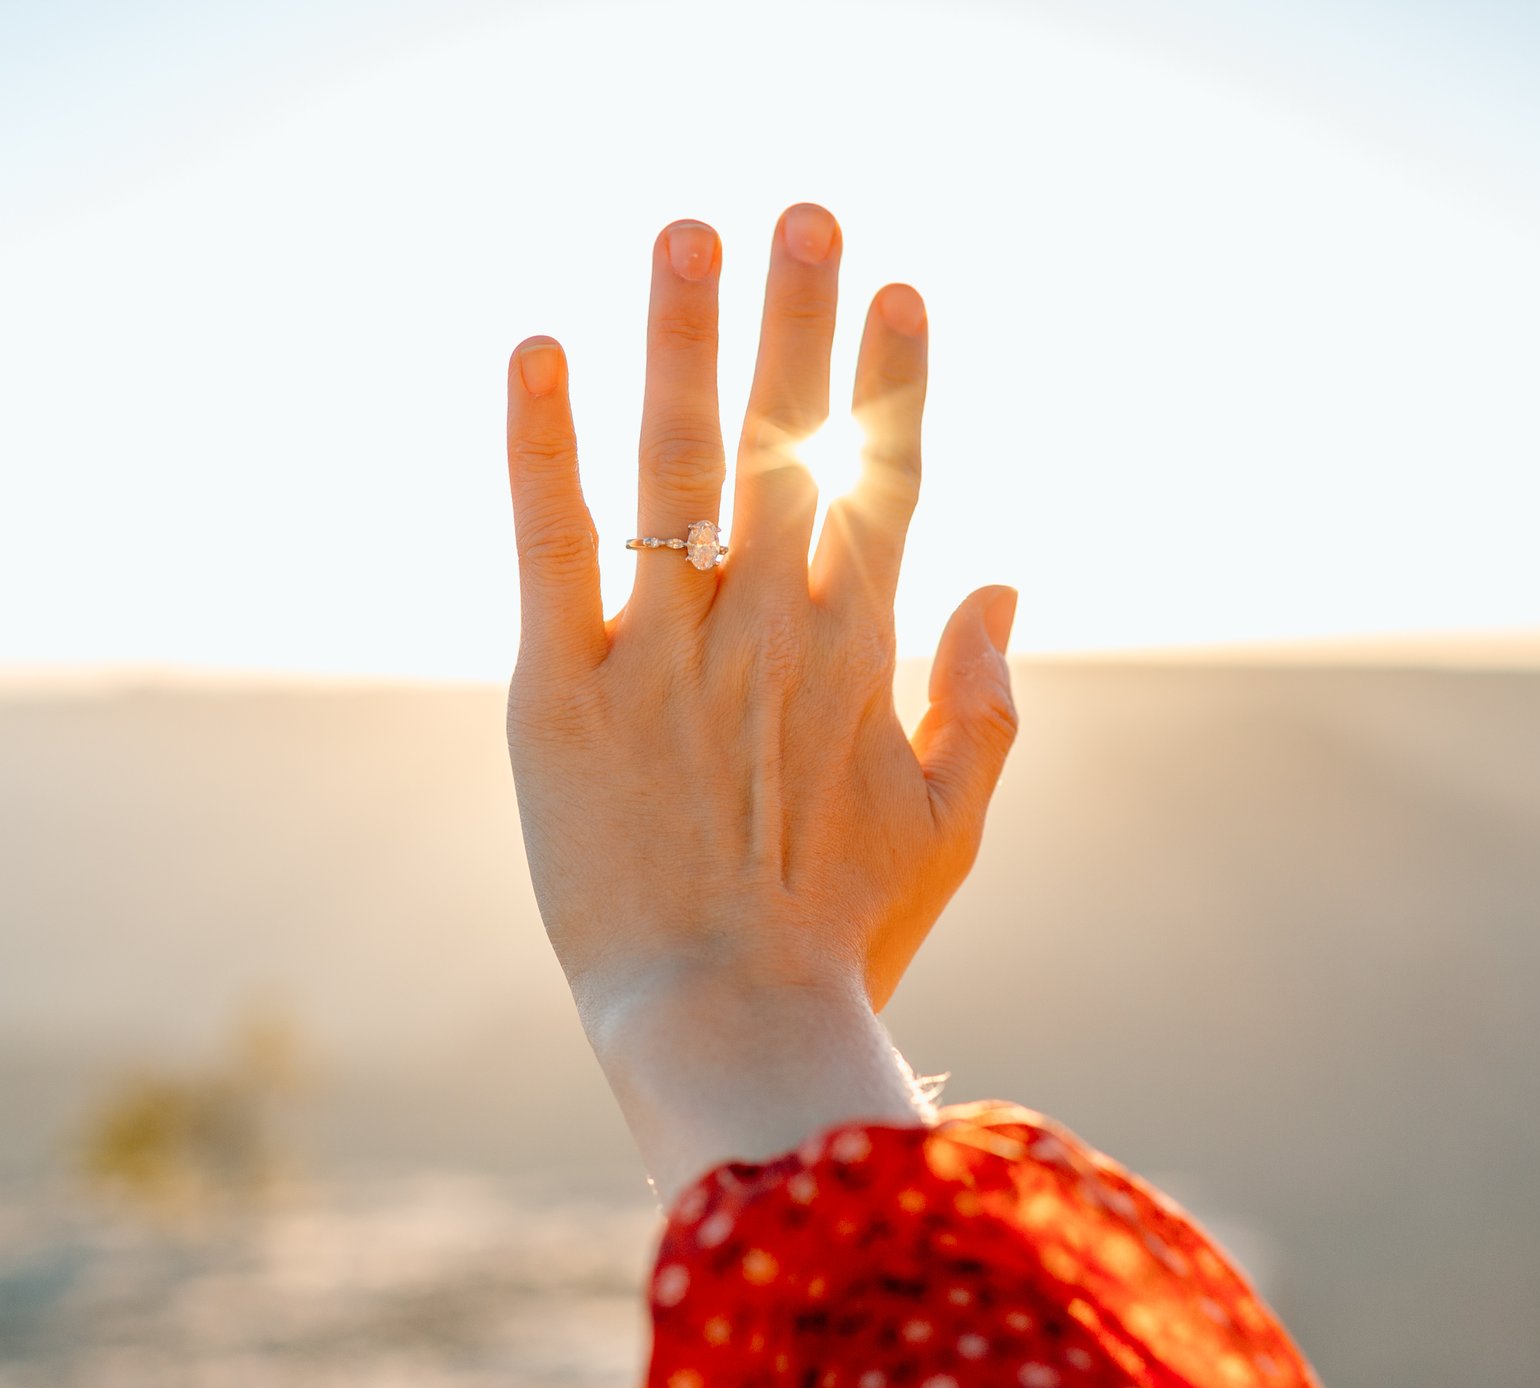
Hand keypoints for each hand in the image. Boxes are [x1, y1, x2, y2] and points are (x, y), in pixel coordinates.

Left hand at [503, 204, 1019, 1192]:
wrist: (732, 1024)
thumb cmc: (844, 937)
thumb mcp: (953, 822)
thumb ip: (986, 695)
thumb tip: (1003, 573)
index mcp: (859, 650)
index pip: (886, 478)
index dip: (895, 378)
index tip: (901, 288)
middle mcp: (769, 625)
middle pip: (789, 441)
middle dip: (800, 320)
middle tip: (801, 212)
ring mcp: (665, 649)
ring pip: (677, 460)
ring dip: (685, 337)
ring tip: (686, 232)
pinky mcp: (561, 691)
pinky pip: (550, 541)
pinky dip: (541, 442)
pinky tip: (536, 347)